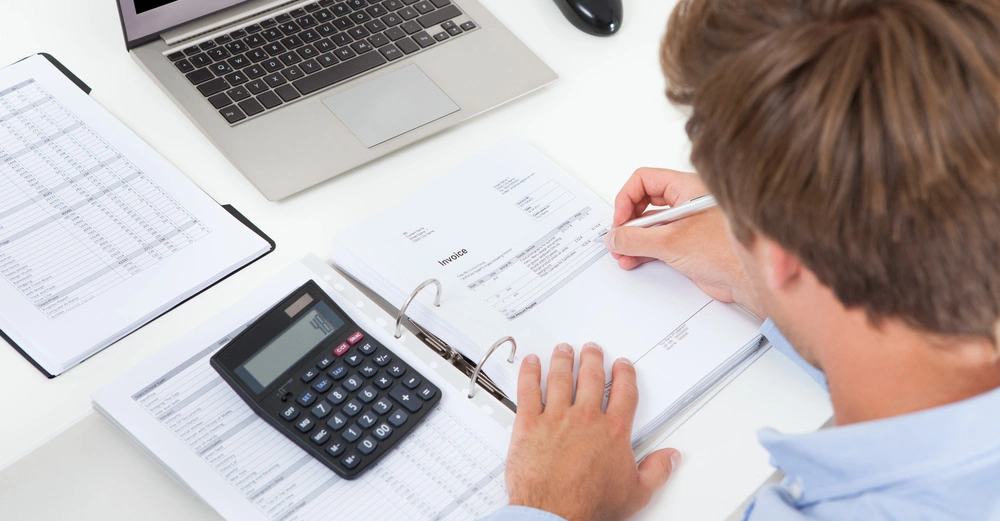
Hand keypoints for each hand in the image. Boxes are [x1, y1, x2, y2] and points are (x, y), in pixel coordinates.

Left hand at [505, 343, 679, 520]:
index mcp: (613, 430)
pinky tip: (531, 363)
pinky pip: (528, 391)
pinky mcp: (529, 424)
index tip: (622, 366)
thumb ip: (657, 471)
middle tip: (592, 349)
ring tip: (564, 350)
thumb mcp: (636, 493)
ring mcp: (556, 417)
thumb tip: (671, 458)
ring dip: (563, 360)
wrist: (555, 512)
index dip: (624, 374)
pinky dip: (530, 373)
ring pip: (560, 378)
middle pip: (591, 378)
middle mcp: (586, 417)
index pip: (624, 392)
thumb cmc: (590, 504)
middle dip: (593, 359)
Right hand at [604, 168, 762, 317]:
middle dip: (627, 221)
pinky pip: (656, 243)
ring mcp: (685, 225)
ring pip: (649, 225)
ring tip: (621, 253)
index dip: (627, 198)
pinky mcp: (686, 245)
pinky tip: (633, 260)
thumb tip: (616, 237)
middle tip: (618, 237)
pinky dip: (642, 251)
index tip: (620, 219)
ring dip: (632, 239)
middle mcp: (685, 203)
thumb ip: (637, 239)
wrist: (749, 281)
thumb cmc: (728, 253)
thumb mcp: (672, 242)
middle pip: (644, 202)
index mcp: (686, 188)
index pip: (644, 180)